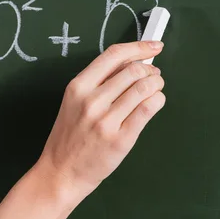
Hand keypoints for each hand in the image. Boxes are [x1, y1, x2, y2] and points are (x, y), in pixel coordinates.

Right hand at [37, 41, 165, 196]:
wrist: (61, 172)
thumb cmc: (70, 136)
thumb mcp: (74, 102)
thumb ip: (99, 83)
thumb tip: (132, 63)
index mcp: (78, 87)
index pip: (113, 55)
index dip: (138, 47)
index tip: (154, 46)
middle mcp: (91, 100)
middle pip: (133, 70)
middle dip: (150, 69)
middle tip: (153, 76)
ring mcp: (106, 120)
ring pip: (144, 88)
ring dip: (156, 85)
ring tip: (154, 90)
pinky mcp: (121, 138)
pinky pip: (148, 109)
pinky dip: (158, 100)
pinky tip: (155, 102)